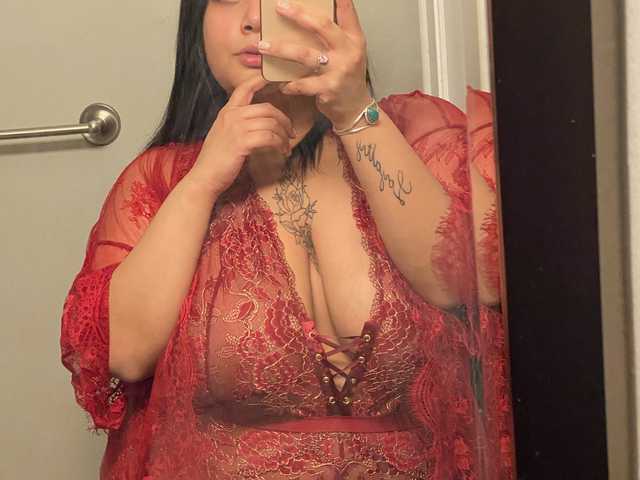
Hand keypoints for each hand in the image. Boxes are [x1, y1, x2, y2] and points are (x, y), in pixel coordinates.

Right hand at [187, 75, 295, 196]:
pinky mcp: (242, 142)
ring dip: (283, 135)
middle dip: (283, 120)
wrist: (205, 177)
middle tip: (290, 133)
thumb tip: (258, 123)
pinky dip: (279, 144)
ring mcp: (236, 128)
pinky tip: (282, 151)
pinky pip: (269, 137)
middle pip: (267, 108)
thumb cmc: (216, 160)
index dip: (261, 80)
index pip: (245, 87)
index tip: (276, 79)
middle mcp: (232, 115)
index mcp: (227, 111)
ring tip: (286, 146)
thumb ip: (238, 124)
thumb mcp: (224, 135)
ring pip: (271, 123)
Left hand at [257, 0, 372, 129]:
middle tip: (279, 7)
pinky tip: (281, 84)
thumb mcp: (349, 51)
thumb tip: (308, 16)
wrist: (355, 108)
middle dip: (298, 15)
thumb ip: (336, 34)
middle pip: (322, 26)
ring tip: (263, 45)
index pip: (347, 12)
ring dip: (281, 49)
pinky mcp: (328, 90)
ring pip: (304, 55)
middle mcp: (349, 52)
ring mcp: (339, 71)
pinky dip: (289, 84)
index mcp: (354, 39)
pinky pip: (301, 84)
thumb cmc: (346, 76)